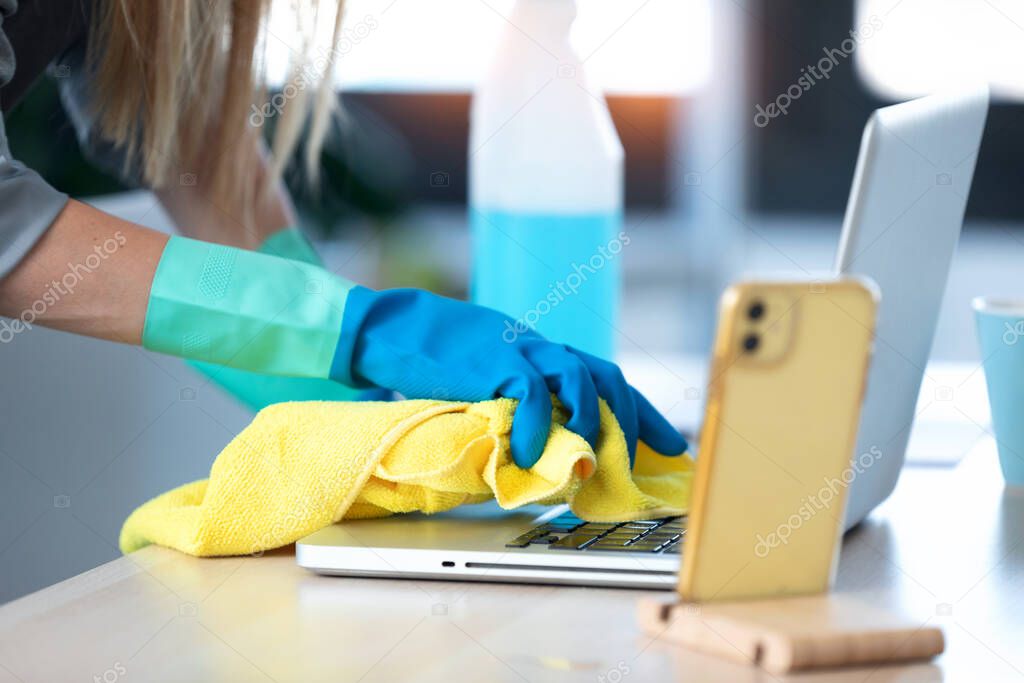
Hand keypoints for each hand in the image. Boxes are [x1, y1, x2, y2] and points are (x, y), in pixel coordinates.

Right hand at [331, 287, 687, 466]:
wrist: (386, 327)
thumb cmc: (428, 357)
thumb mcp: (482, 377)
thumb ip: (512, 400)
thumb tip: (533, 446)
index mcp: (539, 350)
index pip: (604, 376)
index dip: (641, 411)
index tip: (668, 443)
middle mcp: (538, 345)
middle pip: (606, 375)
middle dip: (634, 420)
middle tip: (649, 459)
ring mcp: (518, 347)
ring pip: (580, 377)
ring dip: (591, 422)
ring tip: (586, 459)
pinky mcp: (493, 358)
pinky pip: (532, 391)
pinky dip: (539, 425)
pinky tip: (534, 452)